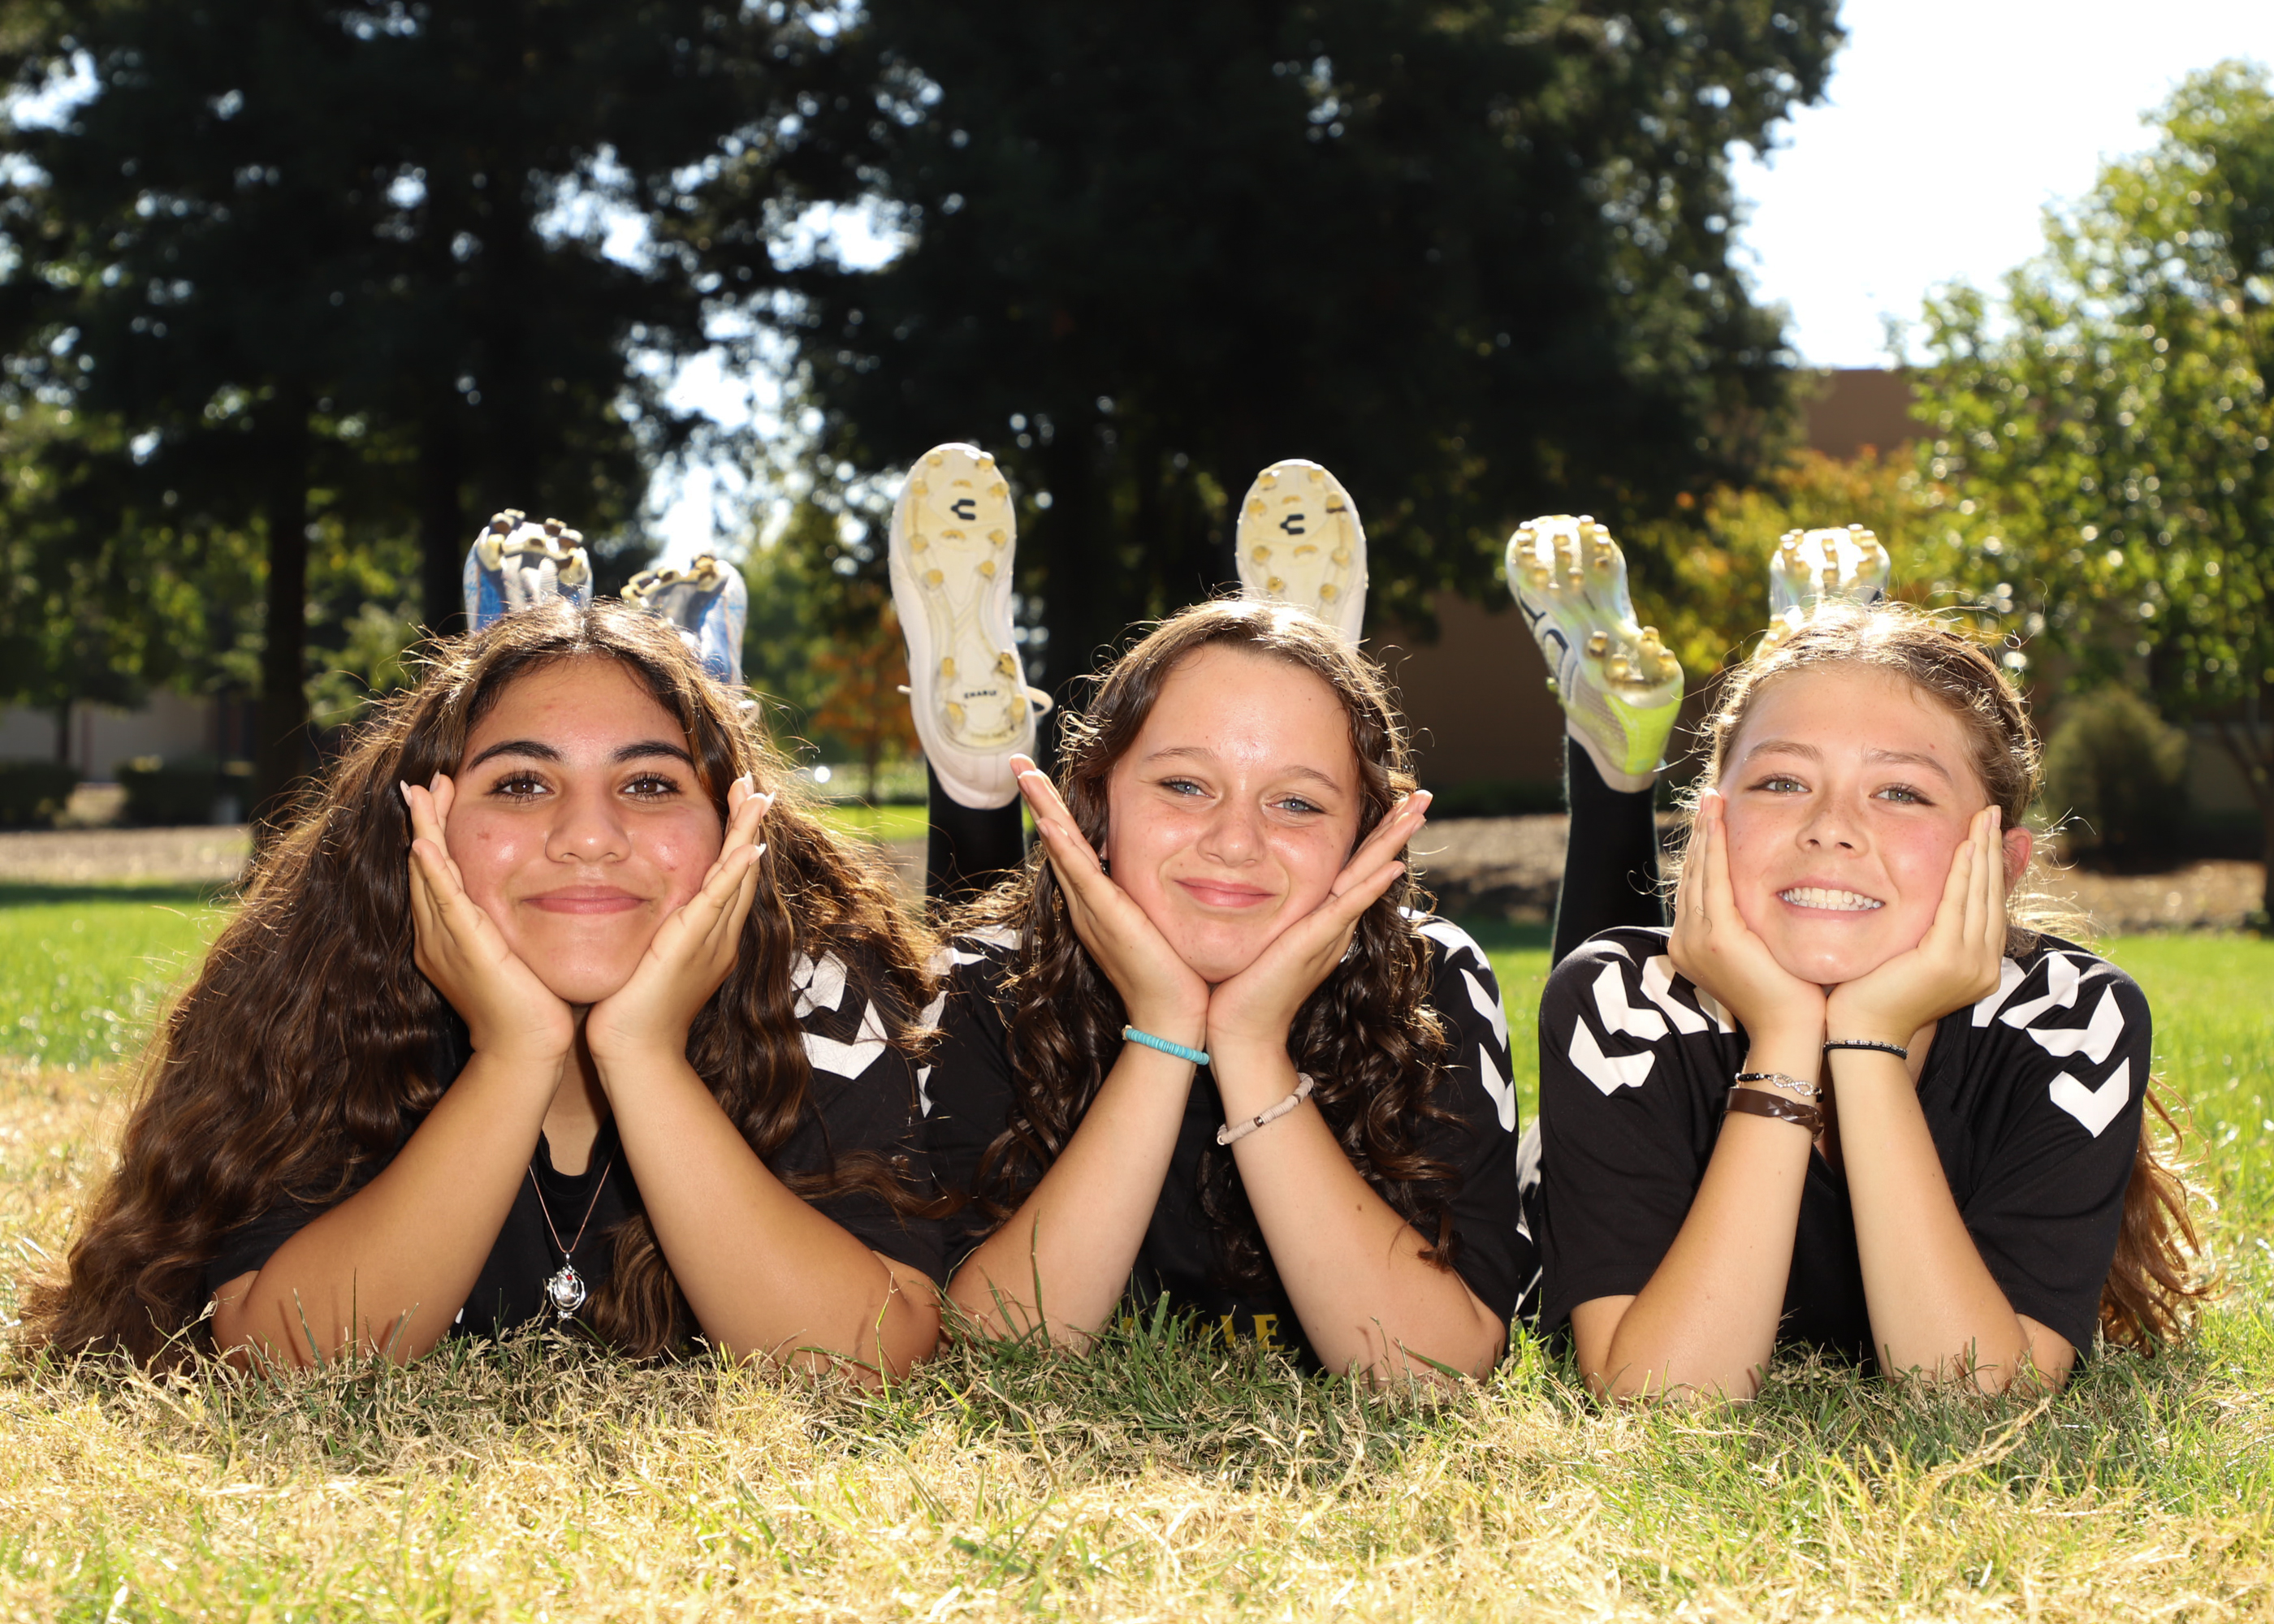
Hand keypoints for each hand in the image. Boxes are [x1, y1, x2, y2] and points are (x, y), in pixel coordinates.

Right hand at [403, 775, 574, 1062]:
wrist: (527, 1052)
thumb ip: (511, 927)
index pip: (438, 874)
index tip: (439, 796)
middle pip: (424, 867)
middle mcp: (439, 937)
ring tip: (420, 793)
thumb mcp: (516, 955)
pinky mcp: (467, 951)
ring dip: (423, 831)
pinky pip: (445, 903)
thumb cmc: (531, 1009)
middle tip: (423, 781)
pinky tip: (424, 844)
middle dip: (424, 822)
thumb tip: (534, 898)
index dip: (434, 834)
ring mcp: (447, 944)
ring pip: (429, 876)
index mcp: (449, 938)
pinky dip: (433, 872)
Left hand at [584, 777, 769, 1068]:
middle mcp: (719, 937)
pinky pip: (720, 903)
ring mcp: (711, 942)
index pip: (729, 878)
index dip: (737, 840)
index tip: (739, 804)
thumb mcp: (644, 960)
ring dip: (748, 835)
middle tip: (756, 787)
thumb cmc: (629, 1013)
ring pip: (738, 879)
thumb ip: (649, 933)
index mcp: (709, 938)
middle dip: (749, 826)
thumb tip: (628, 906)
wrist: (634, 1054)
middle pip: (744, 870)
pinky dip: (734, 874)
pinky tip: (748, 848)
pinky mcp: (692, 947)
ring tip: (757, 798)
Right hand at [1013, 754, 1209, 1039]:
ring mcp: (1093, 911)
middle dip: (1038, 800)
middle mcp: (1088, 905)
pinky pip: (1081, 875)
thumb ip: (1157, 895)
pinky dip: (1063, 847)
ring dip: (1043, 809)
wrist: (1175, 1018)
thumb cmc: (1177, 975)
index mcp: (1099, 904)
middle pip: (1057, 841)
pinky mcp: (1108, 919)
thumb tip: (1178, 864)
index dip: (1057, 812)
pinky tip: (1050, 822)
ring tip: (1025, 774)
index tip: (1045, 779)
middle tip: (1018, 762)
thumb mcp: (1161, 921)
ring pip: (1061, 849)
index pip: (1074, 848)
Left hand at [1202, 791, 1428, 1052]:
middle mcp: (1334, 924)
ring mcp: (1327, 934)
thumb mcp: (1264, 934)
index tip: (1397, 803)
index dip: (1378, 835)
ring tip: (1417, 813)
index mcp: (1323, 919)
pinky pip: (1347, 909)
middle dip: (1398, 830)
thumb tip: (1256, 880)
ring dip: (1393, 845)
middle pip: (1373, 866)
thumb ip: (1274, 910)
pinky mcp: (1312, 944)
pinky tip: (1391, 867)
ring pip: (1368, 879)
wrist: (1241, 1031)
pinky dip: (1370, 887)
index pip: (1356, 867)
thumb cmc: (1242, 985)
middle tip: (1424, 796)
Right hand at [1667, 790, 1825, 1045]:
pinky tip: (1719, 820)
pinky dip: (1714, 846)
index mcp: (1691, 946)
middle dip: (1701, 833)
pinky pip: (1712, 878)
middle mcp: (1684, 941)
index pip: (1697, 888)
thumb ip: (1751, 926)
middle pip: (1692, 874)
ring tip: (1712, 799)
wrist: (1791, 1031)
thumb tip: (1766, 897)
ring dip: (1705, 831)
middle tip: (1710, 797)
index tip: (1714, 819)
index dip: (1703, 851)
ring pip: (1698, 871)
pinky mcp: (1715, 936)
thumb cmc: (1789, 998)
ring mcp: (1695, 938)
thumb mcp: (1761, 954)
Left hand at [1827, 805, 2006, 1045]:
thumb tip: (1927, 895)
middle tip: (1990, 811)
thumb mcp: (1910, 953)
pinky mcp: (1948, 960)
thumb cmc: (1873, 992)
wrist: (1861, 1031)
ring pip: (1980, 894)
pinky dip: (1963, 872)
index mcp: (1979, 965)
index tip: (1987, 830)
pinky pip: (1958, 905)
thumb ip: (1927, 928)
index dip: (1990, 864)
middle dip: (1991, 849)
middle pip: (1991, 894)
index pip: (1988, 904)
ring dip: (1981, 852)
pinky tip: (1964, 846)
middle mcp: (1983, 965)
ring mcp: (1970, 964)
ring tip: (1982, 818)